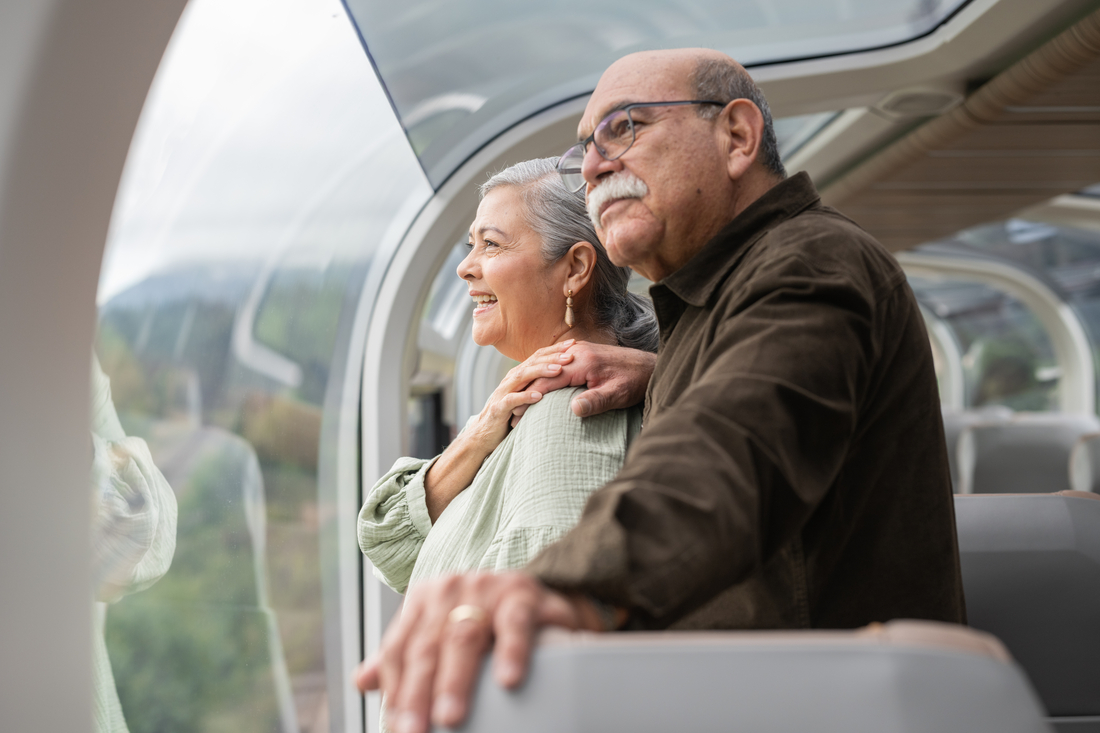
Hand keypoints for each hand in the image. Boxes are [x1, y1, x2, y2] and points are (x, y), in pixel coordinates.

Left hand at [354, 572, 602, 732]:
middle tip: (414, 732)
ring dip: (454, 680)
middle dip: (417, 694)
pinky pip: (515, 624)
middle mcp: (450, 589)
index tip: (395, 728)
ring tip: (450, 717)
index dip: (395, 690)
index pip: (400, 649)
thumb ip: (406, 655)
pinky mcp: (524, 595)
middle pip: (426, 647)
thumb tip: (362, 682)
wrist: (539, 598)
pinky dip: (510, 652)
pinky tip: (507, 681)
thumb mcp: (441, 632)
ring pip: (463, 636)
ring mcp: (487, 588)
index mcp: (424, 599)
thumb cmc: (485, 619)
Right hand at [423, 345, 570, 521]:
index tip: (574, 343)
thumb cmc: (510, 416)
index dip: (555, 349)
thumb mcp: (526, 397)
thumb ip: (540, 386)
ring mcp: (503, 393)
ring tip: (559, 370)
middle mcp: (511, 380)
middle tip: (571, 353)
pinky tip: (539, 396)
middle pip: (532, 362)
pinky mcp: (498, 409)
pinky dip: (525, 397)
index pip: (538, 356)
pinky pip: (512, 400)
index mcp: (519, 375)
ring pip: (522, 377)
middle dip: (552, 357)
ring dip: (541, 372)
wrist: (484, 435)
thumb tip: (565, 377)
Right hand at [512, 340, 656, 424]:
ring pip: (546, 367)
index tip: (519, 415)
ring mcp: (578, 354)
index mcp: (582, 362)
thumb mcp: (617, 395)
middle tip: (515, 416)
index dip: (533, 396)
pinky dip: (543, 380)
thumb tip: (574, 410)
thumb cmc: (635, 382)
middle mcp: (577, 355)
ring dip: (532, 385)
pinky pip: (557, 367)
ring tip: (523, 406)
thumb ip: (595, 402)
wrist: (652, 366)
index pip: (550, 379)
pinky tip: (540, 395)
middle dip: (527, 393)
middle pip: (543, 372)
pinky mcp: (583, 357)